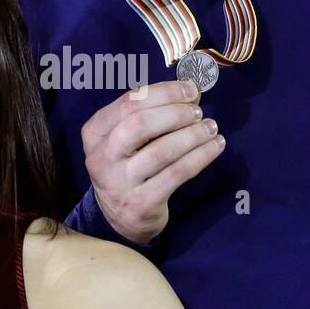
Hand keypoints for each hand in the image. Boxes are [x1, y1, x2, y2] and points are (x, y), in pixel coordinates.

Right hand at [80, 79, 224, 243]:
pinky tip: (215, 147)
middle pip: (139, 124)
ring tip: (210, 128)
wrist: (120, 218)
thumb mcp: (124, 140)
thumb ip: (148, 116)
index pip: (129, 103)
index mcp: (94, 133)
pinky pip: (176, 174)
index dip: (164, 93)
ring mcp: (119, 183)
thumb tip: (190, 95)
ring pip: (161, 151)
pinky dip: (200, 156)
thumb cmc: (128, 167)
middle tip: (198, 112)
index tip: (190, 90)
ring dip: (192, 135)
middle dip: (175, 113)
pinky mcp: (140, 203)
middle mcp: (101, 157)